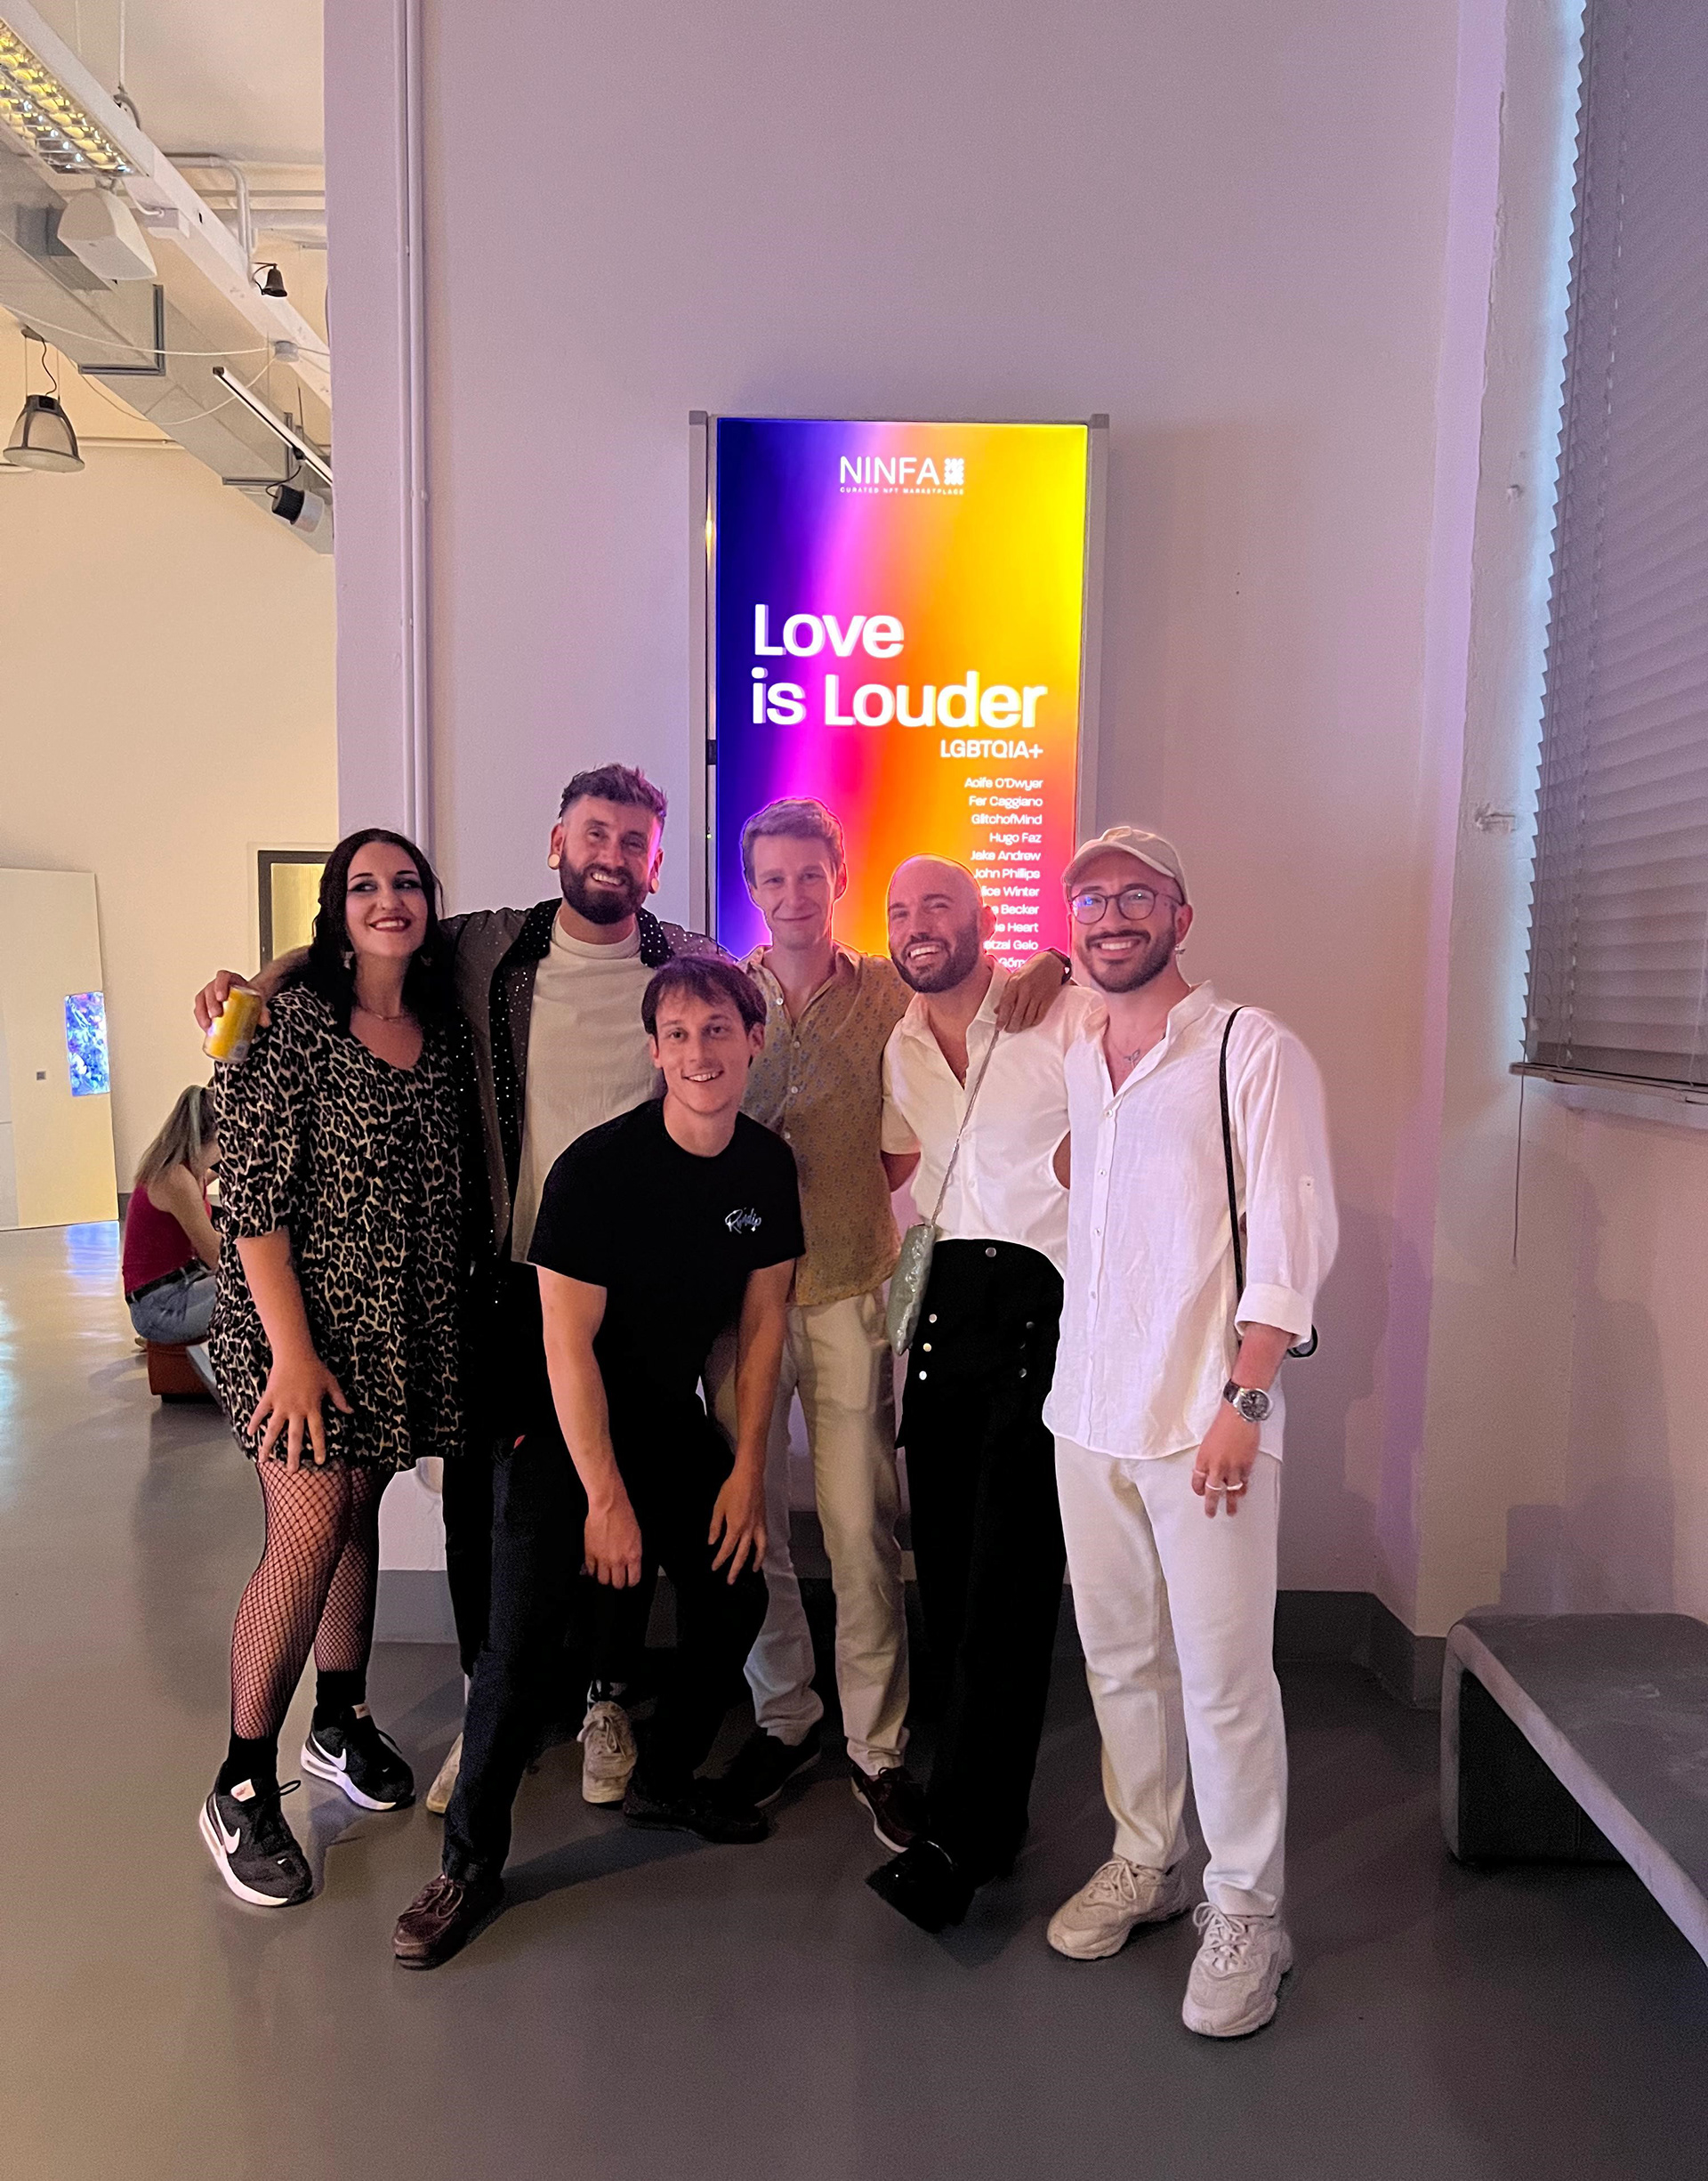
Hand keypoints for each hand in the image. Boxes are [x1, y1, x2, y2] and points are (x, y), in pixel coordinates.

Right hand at [196, 970, 269, 1036]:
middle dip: (211, 1003)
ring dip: (202, 1012)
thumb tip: (265, 1022)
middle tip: (216, 1015)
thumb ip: (263, 1010)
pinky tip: (206, 1028)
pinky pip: (199, 1009)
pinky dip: (201, 1019)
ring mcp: (210, 993)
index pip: (222, 976)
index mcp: (231, 979)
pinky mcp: (206, 1004)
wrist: (248, 1000)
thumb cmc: (250, 997)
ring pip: (201, 999)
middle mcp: (217, 984)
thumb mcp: (258, 1001)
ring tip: (208, 1024)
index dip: (220, 986)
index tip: (221, 998)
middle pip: (210, 989)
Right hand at [248, 1349, 351, 1469]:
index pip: (318, 1432)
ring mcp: (281, 1405)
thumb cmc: (315, 1367)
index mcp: (313, 1408)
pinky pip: (260, 1413)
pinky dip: (254, 1423)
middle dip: (294, 1455)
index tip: (319, 1462)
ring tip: (264, 1460)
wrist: (295, 1354)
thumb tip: (351, 1411)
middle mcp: (296, 1410)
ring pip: (274, 1430)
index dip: (319, 1447)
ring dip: (269, 1445)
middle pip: (295, 1437)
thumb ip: (340, 1399)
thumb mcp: (331, 1383)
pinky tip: (249, 1434)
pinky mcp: (269, 1398)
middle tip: (292, 1472)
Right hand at [584, 1494, 643, 1586]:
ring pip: (603, 1580)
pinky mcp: (590, 1553)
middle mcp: (618, 1559)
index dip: (631, 1582)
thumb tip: (630, 1564)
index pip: (633, 1580)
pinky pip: (590, 1570)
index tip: (629, 1580)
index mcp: (633, 1555)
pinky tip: (594, 1568)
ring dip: (604, 1578)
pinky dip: (592, 1571)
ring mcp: (603, 1558)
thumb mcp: (637, 1536)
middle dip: (618, 1582)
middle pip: (617, 1584)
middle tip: (617, 1578)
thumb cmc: (624, 1516)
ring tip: (605, 1574)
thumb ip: (633, 1553)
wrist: (609, 1506)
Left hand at [708, 1462, 766, 1583]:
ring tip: (752, 1570)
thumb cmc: (732, 1489)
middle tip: (730, 1581)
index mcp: (735, 1527)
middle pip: (742, 1555)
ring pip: (759, 1549)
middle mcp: (748, 1530)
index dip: (720, 1560)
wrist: (749, 1476)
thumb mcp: (718, 1507)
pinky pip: (764, 1539)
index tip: (715, 1568)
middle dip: (735, 1569)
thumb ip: (715, 1527)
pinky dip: (763, 1548)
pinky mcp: (763, 1520)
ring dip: (755, 1561)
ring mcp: (758, 1525)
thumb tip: (712, 1541)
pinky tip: (760, 1551)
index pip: (726, 1549)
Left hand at [994, 951, 1068, 1033]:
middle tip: (1008, 1030)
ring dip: (1022, 1027)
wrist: (1050, 962)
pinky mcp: (1048, 999)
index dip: (1002, 1019)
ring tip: (1017, 1028)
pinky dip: (1033, 1023)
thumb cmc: (1030, 969)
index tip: (999, 1027)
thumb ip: (1006, 994)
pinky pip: (1039, 1016)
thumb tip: (997, 1010)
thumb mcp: (1014, 977)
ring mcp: (1038, 996)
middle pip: (1017, 1015)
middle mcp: (1026, 990)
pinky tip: (1029, 1024)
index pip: (1006, 1006)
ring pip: (1028, 1018)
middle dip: (1011, 1026)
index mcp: (1015, 983)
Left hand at [1192, 1402, 1259, 1516]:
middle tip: (1211, 1513)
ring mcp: (1232, 1467)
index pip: (1197, 1480)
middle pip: (1212, 1491)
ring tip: (1232, 1511)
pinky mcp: (1246, 1465)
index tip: (1201, 1493)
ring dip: (1231, 1503)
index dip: (1198, 1489)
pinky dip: (1243, 1489)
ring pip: (1231, 1491)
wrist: (1238, 1414)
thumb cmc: (1223, 1422)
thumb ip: (1209, 1456)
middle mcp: (1216, 1465)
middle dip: (1211, 1505)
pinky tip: (1243, 1493)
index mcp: (1203, 1458)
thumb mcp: (1208, 1439)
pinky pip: (1244, 1482)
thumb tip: (1212, 1467)